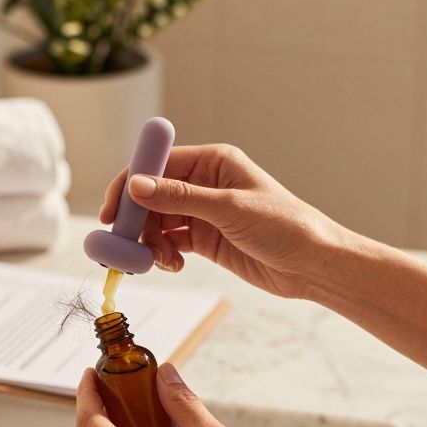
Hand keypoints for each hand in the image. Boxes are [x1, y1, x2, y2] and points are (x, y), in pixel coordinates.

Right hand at [99, 144, 351, 299]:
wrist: (314, 264)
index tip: (113, 213)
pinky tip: (173, 265)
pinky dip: (163, 255)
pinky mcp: (206, 239)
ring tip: (162, 261)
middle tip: (125, 247)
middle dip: (137, 221)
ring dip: (150, 243)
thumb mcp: (229, 209)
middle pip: (151, 196)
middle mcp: (205, 182)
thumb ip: (180, 197)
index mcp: (213, 161)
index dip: (129, 186)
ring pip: (157, 222)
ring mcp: (204, 212)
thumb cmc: (285, 226)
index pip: (158, 165)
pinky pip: (170, 242)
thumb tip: (136, 185)